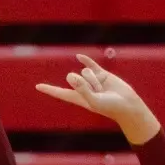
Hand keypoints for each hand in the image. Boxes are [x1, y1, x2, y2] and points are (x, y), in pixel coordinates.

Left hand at [35, 54, 162, 145]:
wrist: (127, 104)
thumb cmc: (110, 107)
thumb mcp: (94, 100)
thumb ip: (82, 89)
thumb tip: (70, 76)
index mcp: (78, 98)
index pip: (60, 93)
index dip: (49, 89)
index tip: (37, 86)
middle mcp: (83, 88)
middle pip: (75, 78)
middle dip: (86, 83)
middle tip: (98, 93)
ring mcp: (92, 80)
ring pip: (85, 71)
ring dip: (94, 79)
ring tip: (104, 89)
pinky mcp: (102, 74)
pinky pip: (90, 64)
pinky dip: (85, 60)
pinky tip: (79, 56)